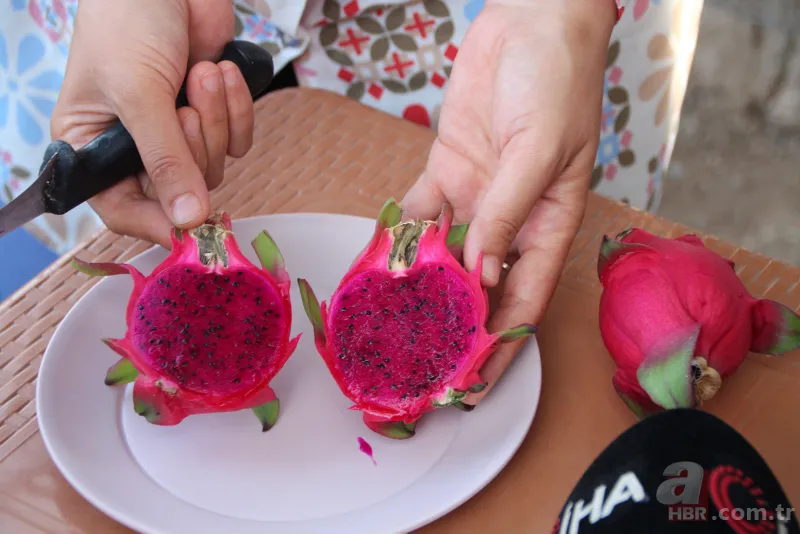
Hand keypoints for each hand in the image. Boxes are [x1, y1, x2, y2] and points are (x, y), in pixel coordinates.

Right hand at [51, 0, 254, 246]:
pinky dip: (238, 109)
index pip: (122, 209)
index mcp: (94, 147)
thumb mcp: (138, 93)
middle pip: (179, 191)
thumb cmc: (128, 24)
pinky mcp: (212, 115)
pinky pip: (238, 141)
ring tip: (202, 74)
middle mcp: (135, 147)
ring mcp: (176, 132)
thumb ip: (165, 159)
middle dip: (194, 148)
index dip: (155, 225)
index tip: (191, 230)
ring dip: (216, 119)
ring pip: (213, 166)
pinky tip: (221, 71)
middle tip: (186, 107)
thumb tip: (187, 221)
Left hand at [402, 0, 615, 402]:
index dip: (503, 340)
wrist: (531, 22)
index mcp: (549, 223)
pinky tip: (375, 260)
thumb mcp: (540, 150)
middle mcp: (512, 220)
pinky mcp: (447, 171)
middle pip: (481, 286)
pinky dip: (398, 235)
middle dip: (455, 325)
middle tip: (422, 361)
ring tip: (389, 323)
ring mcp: (477, 197)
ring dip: (420, 286)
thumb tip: (482, 271)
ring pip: (444, 255)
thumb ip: (509, 212)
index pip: (525, 296)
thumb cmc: (557, 81)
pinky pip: (419, 212)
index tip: (477, 378)